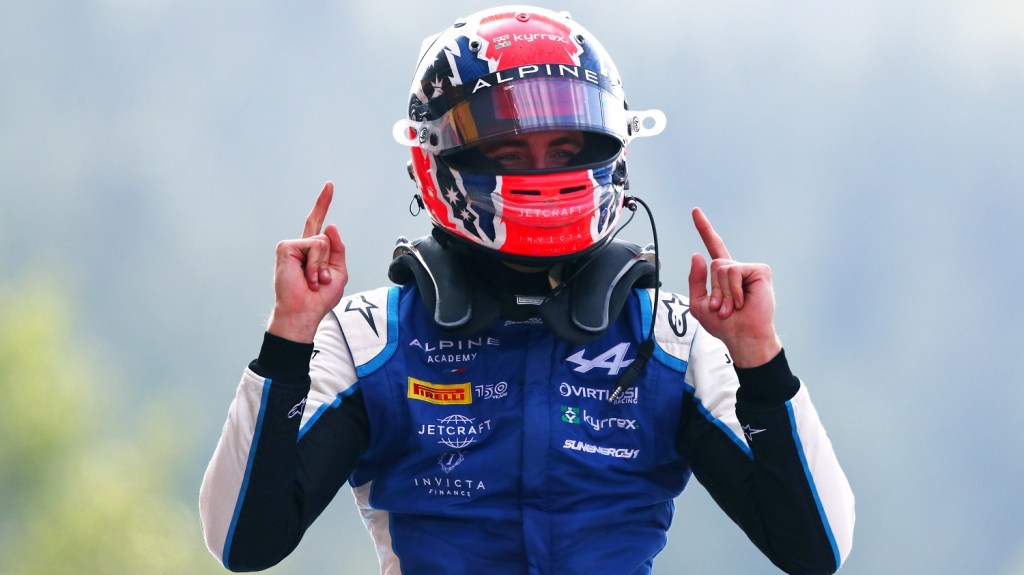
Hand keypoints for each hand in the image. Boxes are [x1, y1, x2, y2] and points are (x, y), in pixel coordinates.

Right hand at [267, 182, 347, 342]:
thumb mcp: (338, 272)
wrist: (304, 311)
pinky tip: (307, 277)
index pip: (318, 224)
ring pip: (322, 242)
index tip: (329, 185)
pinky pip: (314, 246)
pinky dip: (315, 264)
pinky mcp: (285, 248)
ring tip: (313, 280)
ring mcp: (292, 246)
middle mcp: (301, 246)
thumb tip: (330, 225)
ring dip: (323, 265)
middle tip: (317, 280)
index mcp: (313, 251)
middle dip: (325, 233)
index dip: (322, 204)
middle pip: (319, 228)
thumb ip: (337, 249)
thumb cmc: (319, 297)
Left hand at [687, 207, 781, 367]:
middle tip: (723, 309)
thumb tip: (697, 255)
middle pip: (713, 263)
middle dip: (713, 290)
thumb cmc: (724, 324)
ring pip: (721, 267)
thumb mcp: (699, 303)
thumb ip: (695, 279)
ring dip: (722, 292)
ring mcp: (750, 269)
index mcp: (724, 275)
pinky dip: (733, 290)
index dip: (704, 229)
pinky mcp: (760, 271)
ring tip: (732, 307)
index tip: (695, 211)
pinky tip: (742, 301)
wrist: (743, 337)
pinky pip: (733, 271)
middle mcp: (737, 269)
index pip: (713, 246)